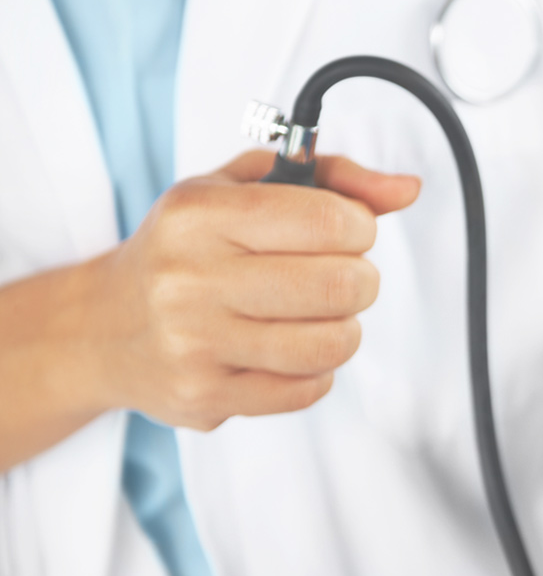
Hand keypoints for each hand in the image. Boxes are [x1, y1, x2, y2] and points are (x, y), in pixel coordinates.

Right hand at [85, 151, 419, 429]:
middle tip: (340, 276)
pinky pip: (307, 390)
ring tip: (320, 315)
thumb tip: (406, 189)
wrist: (103, 328)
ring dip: (343, 328)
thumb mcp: (243, 188)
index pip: (328, 219)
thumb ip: (332, 178)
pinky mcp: (205, 397)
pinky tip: (288, 349)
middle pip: (339, 285)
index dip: (361, 227)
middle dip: (360, 280)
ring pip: (330, 344)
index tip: (348, 231)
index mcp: (200, 215)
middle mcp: (190, 279)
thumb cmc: (188, 249)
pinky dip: (316, 371)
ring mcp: (194, 344)